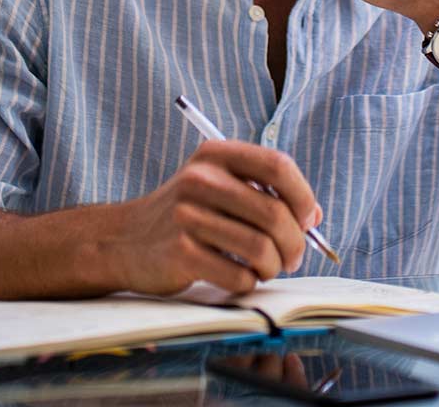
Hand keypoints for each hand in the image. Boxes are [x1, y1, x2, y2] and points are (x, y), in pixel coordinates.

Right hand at [111, 140, 321, 295]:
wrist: (124, 240)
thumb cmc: (186, 213)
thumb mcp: (220, 186)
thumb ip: (265, 193)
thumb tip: (314, 217)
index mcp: (217, 154)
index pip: (277, 165)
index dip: (302, 195)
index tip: (307, 218)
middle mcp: (201, 179)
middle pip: (274, 212)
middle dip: (294, 242)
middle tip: (294, 257)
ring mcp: (187, 215)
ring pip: (260, 248)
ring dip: (274, 266)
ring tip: (267, 268)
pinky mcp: (179, 253)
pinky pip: (237, 275)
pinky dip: (248, 283)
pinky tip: (239, 277)